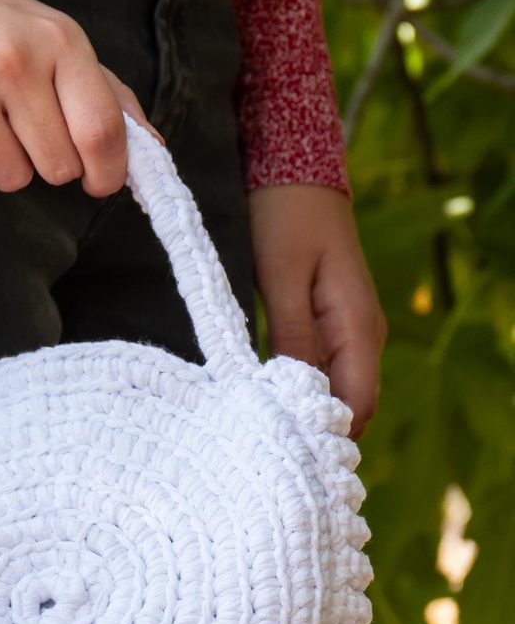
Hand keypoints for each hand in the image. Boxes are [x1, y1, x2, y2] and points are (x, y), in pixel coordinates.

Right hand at [0, 0, 164, 202]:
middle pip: (58, 167)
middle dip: (45, 161)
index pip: (101, 132)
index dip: (107, 172)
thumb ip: (103, 93)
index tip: (98, 181)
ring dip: (2, 167)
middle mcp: (11, 61)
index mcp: (58, 39)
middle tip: (19, 127)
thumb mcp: (51, 36)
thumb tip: (149, 147)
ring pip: (10, 181)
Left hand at [248, 184, 387, 441]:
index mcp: (358, 327)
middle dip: (315, 428)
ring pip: (337, 390)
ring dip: (305, 408)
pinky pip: (324, 370)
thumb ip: (291, 336)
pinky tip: (266, 395)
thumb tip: (293, 394)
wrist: (294, 175)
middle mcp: (363, 335)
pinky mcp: (331, 325)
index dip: (325, 433)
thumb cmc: (285, 221)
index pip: (357, 404)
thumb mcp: (280, 278)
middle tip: (263, 445)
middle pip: (351, 405)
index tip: (283, 449)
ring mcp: (349, 331)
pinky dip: (300, 386)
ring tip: (259, 426)